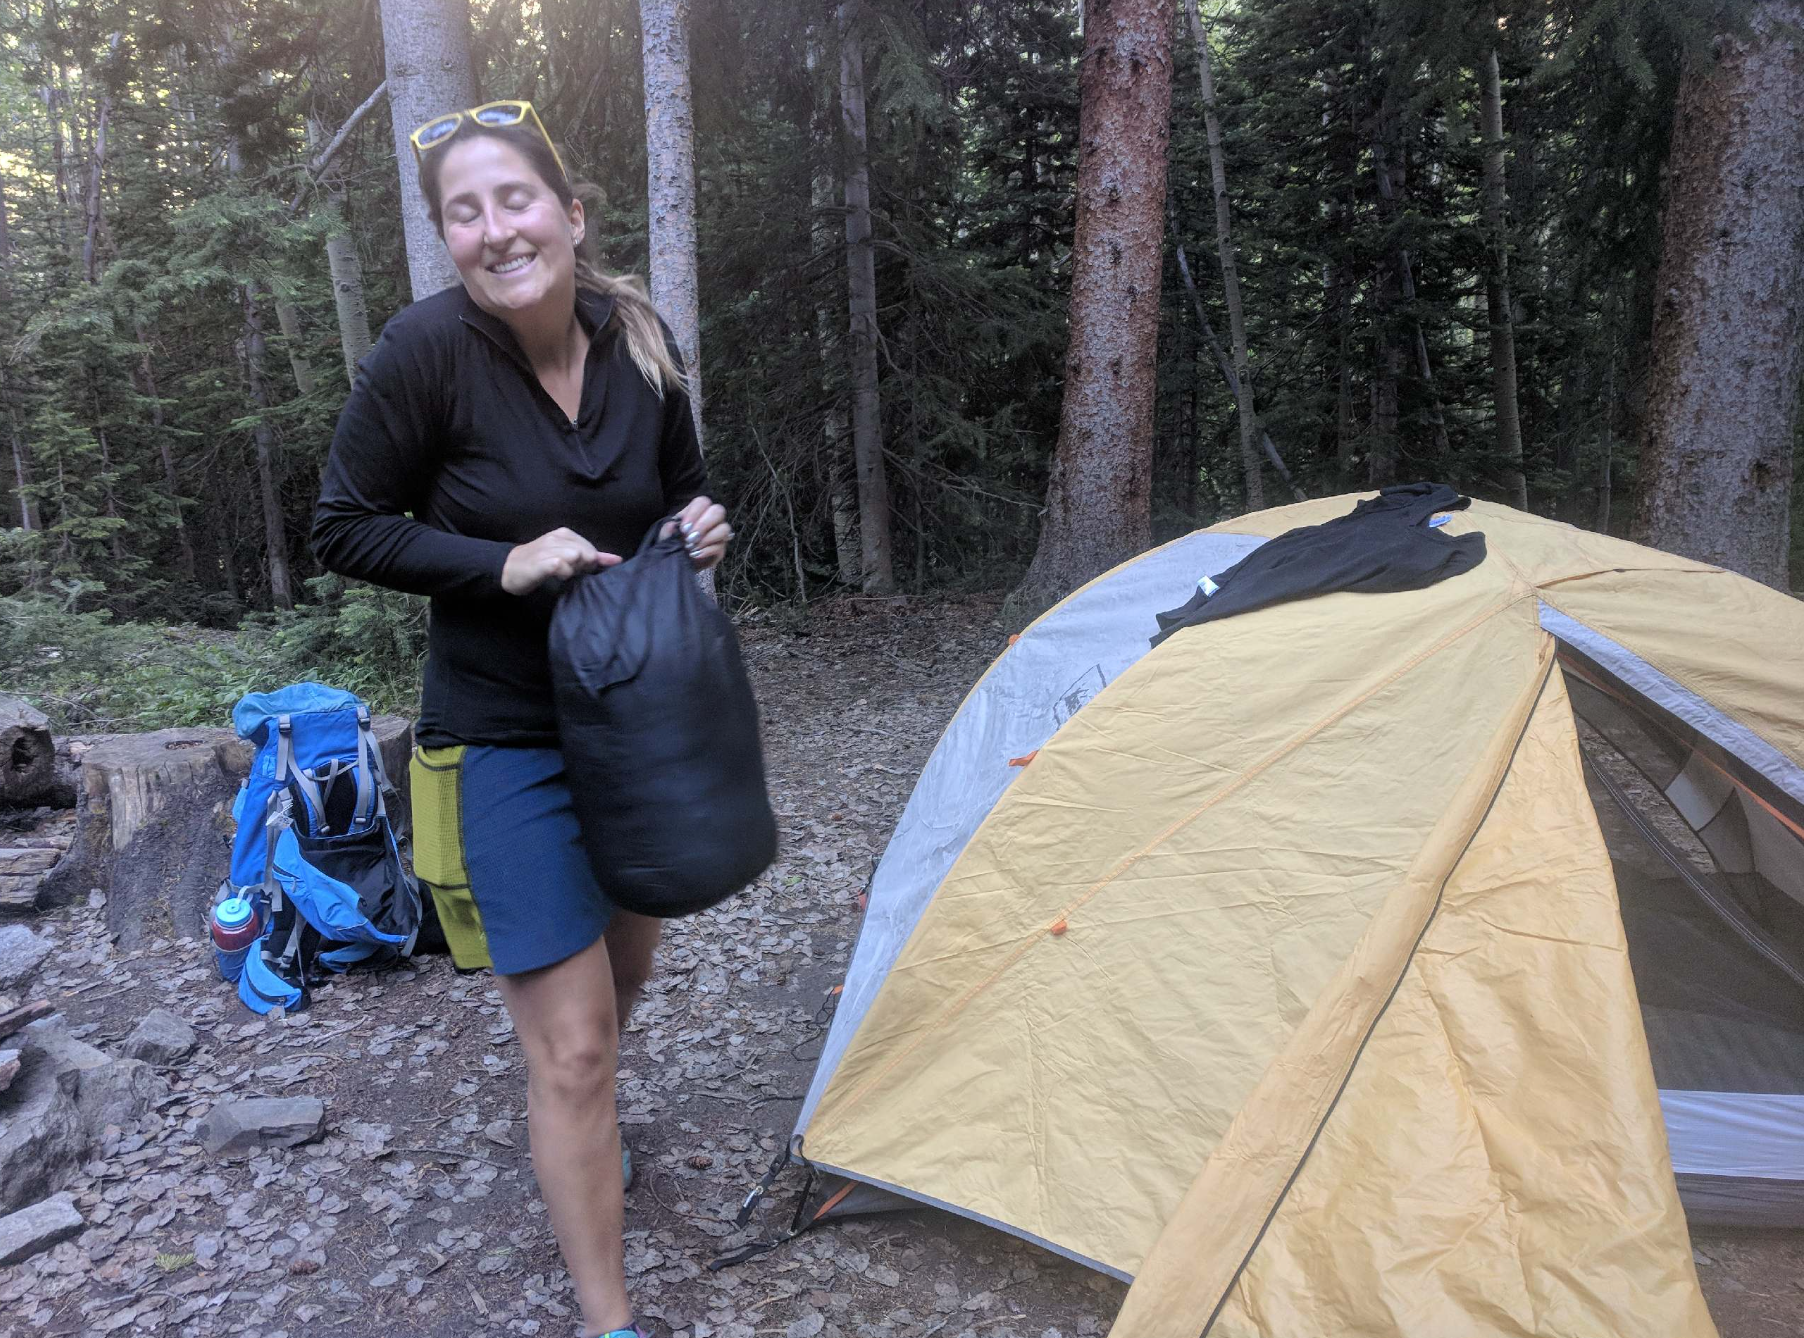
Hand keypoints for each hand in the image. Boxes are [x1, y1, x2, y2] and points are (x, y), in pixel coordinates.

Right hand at [501, 527, 621, 594]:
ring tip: (559, 573)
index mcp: (564, 534)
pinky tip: (554, 575)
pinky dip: (563, 573)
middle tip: (566, 572)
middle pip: (587, 554)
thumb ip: (592, 557)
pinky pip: (562, 566)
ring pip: (577, 558)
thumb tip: (617, 559)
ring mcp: (549, 548)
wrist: (510, 569)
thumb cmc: (541, 563)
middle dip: (582, 567)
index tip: (576, 569)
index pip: (591, 549)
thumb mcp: (568, 557)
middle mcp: (557, 538)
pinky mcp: (542, 561)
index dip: (587, 563)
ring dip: (572, 571)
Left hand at [664, 496, 732, 570]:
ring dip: (707, 538)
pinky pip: (720, 546)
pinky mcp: (721, 549)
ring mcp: (718, 534)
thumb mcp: (666, 537)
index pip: (702, 502)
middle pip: (718, 511)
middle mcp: (711, 519)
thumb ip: (667, 530)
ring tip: (692, 547)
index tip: (683, 528)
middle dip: (704, 524)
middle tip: (690, 538)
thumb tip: (671, 525)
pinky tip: (695, 554)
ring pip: (724, 528)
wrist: (679, 563)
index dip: (694, 513)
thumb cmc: (674, 545)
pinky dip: (707, 551)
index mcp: (697, 512)